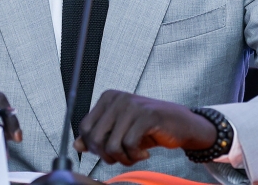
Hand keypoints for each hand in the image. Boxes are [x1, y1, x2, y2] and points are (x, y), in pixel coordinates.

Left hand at [73, 91, 215, 165]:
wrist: (181, 124)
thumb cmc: (149, 128)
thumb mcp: (121, 132)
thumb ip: (99, 137)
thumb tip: (76, 145)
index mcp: (107, 98)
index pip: (85, 128)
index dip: (94, 147)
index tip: (109, 153)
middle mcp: (117, 98)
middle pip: (95, 137)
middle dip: (107, 156)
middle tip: (123, 157)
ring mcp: (131, 105)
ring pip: (112, 144)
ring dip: (123, 159)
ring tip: (134, 156)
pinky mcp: (146, 115)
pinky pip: (129, 144)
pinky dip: (135, 156)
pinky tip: (144, 154)